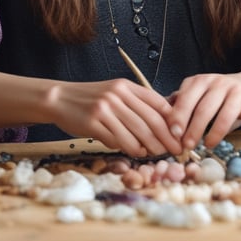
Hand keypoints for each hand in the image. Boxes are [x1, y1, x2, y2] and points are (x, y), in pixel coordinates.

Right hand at [47, 79, 183, 157]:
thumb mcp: (115, 92)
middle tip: (174, 150)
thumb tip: (163, 122)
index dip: (172, 121)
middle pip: (150, 120)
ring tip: (156, 154)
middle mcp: (117, 95)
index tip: (180, 135)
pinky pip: (118, 140)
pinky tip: (136, 152)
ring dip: (149, 146)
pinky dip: (130, 148)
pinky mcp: (93, 123)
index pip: (157, 102)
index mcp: (126, 86)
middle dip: (166, 138)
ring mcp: (105, 108)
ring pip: (136, 132)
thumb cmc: (92, 99)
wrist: (60, 99)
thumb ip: (136, 103)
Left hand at [165, 72, 240, 149]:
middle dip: (181, 125)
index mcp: (196, 81)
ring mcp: (224, 86)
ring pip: (206, 110)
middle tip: (176, 143)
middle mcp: (208, 80)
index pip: (179, 99)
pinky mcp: (239, 96)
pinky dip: (216, 132)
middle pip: (190, 103)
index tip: (166, 135)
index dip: (171, 118)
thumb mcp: (204, 98)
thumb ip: (187, 106)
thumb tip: (161, 119)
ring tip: (191, 146)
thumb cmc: (225, 97)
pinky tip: (211, 143)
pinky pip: (225, 116)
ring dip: (196, 130)